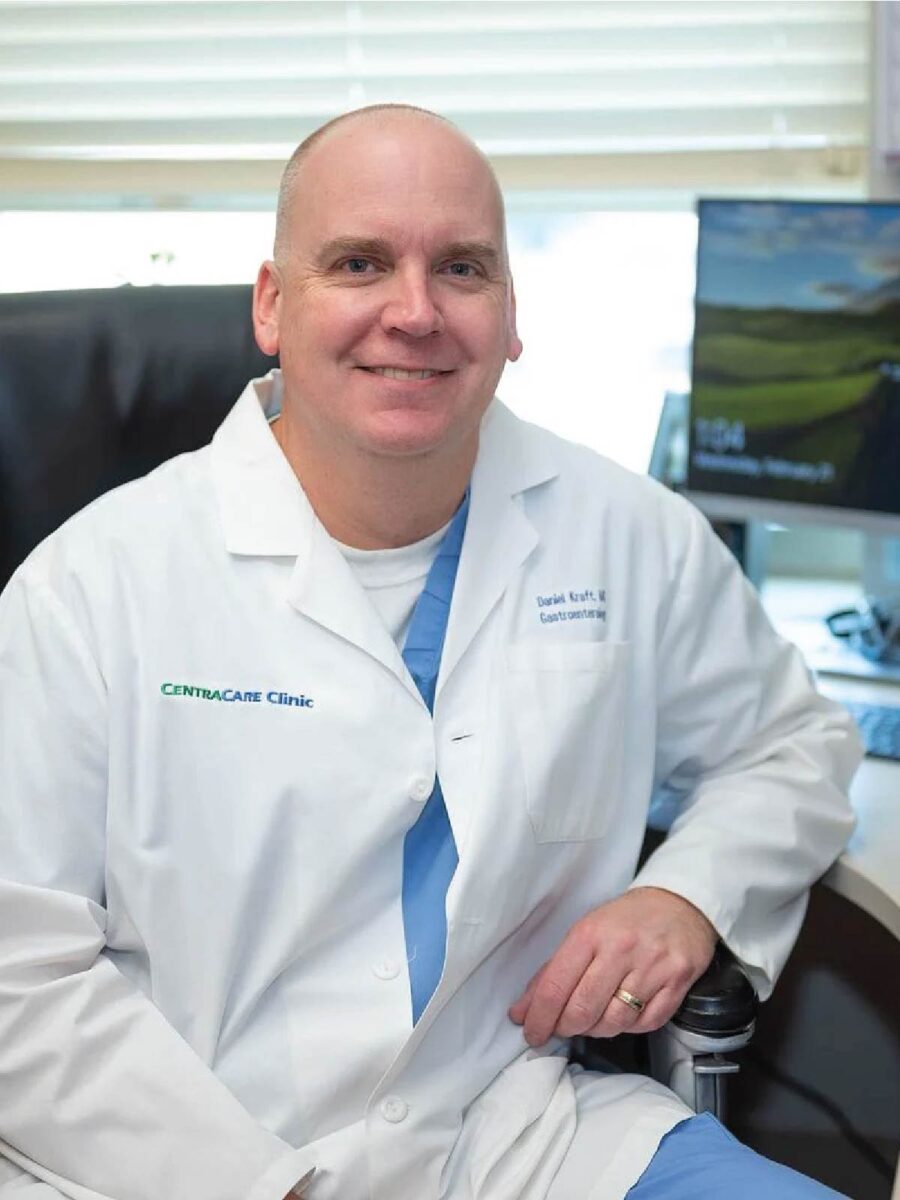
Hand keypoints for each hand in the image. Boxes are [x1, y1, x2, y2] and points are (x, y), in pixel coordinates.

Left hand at [508, 887, 716, 1044]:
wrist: (678, 905)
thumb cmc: (625, 921)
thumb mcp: (584, 933)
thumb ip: (553, 972)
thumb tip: (524, 1010)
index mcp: (590, 934)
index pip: (555, 987)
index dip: (539, 1018)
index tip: (531, 1033)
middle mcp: (621, 949)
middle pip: (583, 1010)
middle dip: (566, 1027)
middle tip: (562, 1027)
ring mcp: (652, 967)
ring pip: (613, 1022)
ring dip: (596, 1029)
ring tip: (592, 1018)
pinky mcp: (677, 983)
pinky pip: (644, 1024)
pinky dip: (629, 1026)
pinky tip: (623, 1012)